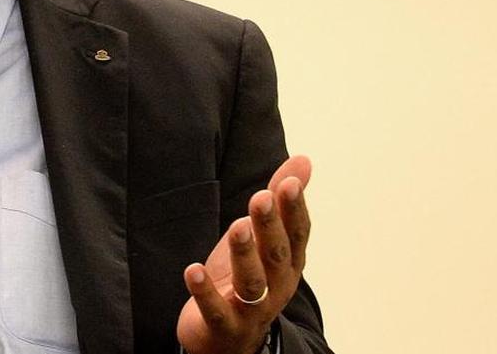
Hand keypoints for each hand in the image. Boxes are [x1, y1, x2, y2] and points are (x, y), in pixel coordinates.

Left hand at [176, 155, 311, 353]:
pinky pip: (216, 309)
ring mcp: (252, 309)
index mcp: (288, 262)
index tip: (289, 182)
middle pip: (276, 255)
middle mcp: (277, 286)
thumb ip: (280, 200)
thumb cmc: (246, 278)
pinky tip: (193, 270)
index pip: (298, 234)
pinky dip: (205, 291)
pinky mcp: (224, 324)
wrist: (228, 338)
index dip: (295, 209)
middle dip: (270, 226)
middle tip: (261, 198)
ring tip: (236, 227)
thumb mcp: (262, 237)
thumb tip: (303, 160)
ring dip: (244, 254)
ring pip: (252, 282)